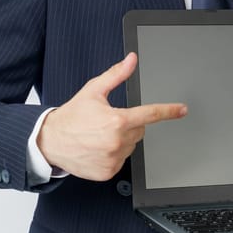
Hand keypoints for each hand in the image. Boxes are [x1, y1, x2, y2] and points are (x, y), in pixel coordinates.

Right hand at [37, 52, 186, 180]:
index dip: (168, 111)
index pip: (150, 114)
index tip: (182, 110)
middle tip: (107, 123)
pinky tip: (97, 149)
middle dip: (129, 125)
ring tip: (99, 136)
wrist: (50, 141)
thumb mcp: (93, 91)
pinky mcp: (108, 172)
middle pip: (140, 131)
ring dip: (121, 140)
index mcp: (117, 120)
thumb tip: (131, 61)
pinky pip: (121, 161)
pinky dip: (113, 155)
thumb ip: (116, 75)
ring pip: (131, 146)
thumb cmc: (71, 116)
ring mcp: (113, 159)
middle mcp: (117, 141)